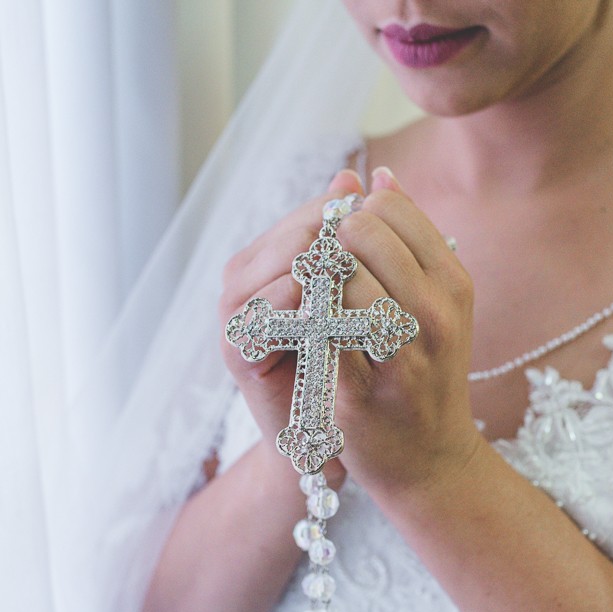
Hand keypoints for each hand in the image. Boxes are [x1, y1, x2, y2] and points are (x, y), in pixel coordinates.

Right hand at [218, 170, 366, 484]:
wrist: (332, 437)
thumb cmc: (350, 363)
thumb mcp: (361, 297)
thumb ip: (360, 241)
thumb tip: (368, 172)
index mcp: (279, 257)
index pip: (308, 216)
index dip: (340, 211)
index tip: (376, 211)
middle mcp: (251, 278)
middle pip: (285, 237)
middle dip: (321, 233)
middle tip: (358, 233)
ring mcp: (239, 314)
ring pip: (261, 270)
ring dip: (300, 265)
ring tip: (337, 265)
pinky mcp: (236, 354)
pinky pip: (251, 321)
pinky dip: (279, 309)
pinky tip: (310, 304)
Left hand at [331, 167, 483, 496]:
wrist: (429, 460)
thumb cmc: (427, 374)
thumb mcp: (437, 303)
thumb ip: (409, 239)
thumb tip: (377, 173)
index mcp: (454, 283)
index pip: (392, 207)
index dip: (353, 214)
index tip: (343, 242)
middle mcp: (436, 314)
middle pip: (363, 232)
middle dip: (329, 242)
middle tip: (321, 270)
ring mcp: (401, 354)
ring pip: (339, 277)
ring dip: (313, 282)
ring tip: (313, 302)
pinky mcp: (361, 390)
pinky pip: (318, 333)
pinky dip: (302, 323)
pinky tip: (302, 333)